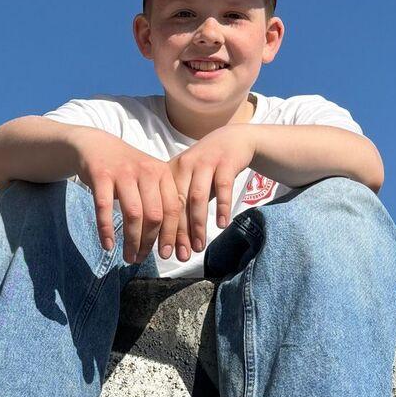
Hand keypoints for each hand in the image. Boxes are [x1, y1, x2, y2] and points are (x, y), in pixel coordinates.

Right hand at [72, 130, 189, 264]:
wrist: (96, 145)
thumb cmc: (127, 170)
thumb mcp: (149, 178)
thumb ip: (160, 202)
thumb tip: (171, 241)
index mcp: (162, 173)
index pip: (173, 208)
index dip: (172, 235)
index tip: (167, 255)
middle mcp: (146, 171)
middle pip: (154, 214)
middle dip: (149, 242)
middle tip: (141, 258)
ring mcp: (123, 172)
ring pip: (133, 214)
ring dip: (131, 240)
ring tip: (128, 256)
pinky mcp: (101, 175)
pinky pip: (104, 208)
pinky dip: (106, 230)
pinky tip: (108, 245)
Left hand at [170, 124, 256, 252]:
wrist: (232, 140)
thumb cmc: (207, 168)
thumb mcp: (189, 181)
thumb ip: (180, 205)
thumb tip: (169, 241)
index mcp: (171, 171)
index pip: (163, 205)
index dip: (163, 231)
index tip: (164, 253)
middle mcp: (185, 165)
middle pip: (178, 203)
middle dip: (178, 232)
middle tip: (180, 256)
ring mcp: (205, 162)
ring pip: (197, 197)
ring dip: (198, 224)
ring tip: (199, 246)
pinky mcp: (225, 162)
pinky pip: (222, 186)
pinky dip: (221, 206)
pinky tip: (221, 224)